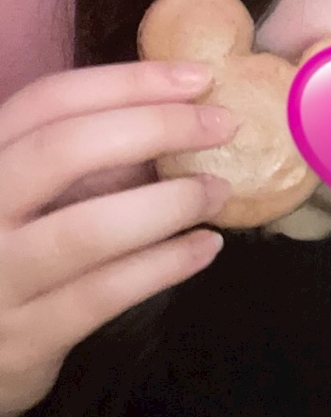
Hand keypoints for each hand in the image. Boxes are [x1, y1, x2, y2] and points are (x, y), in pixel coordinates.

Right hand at [0, 61, 235, 416]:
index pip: (50, 100)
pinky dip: (164, 264)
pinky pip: (104, 293)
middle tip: (223, 125)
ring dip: (170, 203)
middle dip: (156, 128)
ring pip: (87, 229)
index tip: (198, 78)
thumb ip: (90, 159)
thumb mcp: (36, 193)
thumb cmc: (16, 250)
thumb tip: (182, 117)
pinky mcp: (23, 338)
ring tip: (219, 192)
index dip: (128, 82)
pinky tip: (206, 246)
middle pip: (64, 149)